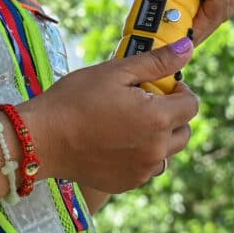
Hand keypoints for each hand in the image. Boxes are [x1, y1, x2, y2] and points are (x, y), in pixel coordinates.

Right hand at [19, 39, 198, 193]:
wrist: (41, 139)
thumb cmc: (74, 100)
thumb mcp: (114, 72)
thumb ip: (156, 62)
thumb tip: (187, 48)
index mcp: (158, 119)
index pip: (192, 104)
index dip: (178, 90)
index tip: (158, 86)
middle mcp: (157, 149)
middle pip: (184, 131)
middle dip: (171, 115)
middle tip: (141, 104)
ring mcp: (142, 171)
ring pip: (166, 152)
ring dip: (157, 137)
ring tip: (126, 124)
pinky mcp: (127, 184)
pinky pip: (146, 168)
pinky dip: (139, 155)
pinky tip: (113, 142)